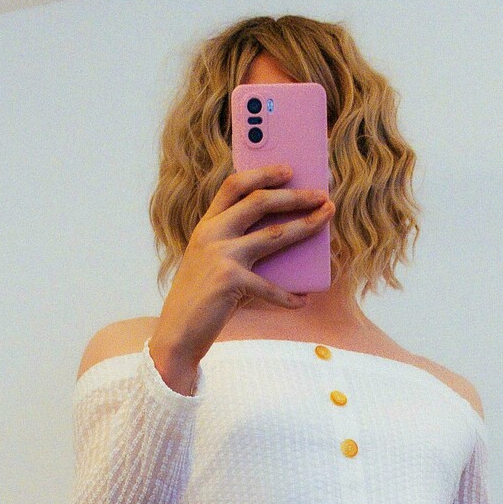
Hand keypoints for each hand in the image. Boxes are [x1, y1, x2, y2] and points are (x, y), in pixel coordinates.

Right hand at [148, 162, 333, 391]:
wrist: (178, 334)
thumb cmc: (201, 300)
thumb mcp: (213, 264)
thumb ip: (236, 246)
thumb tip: (283, 237)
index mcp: (207, 225)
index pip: (234, 186)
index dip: (262, 174)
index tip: (289, 169)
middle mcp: (212, 234)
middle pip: (259, 202)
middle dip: (295, 196)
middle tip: (321, 195)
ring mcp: (220, 255)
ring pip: (273, 234)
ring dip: (304, 226)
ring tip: (324, 221)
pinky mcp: (229, 281)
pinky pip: (270, 287)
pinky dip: (289, 296)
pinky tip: (303, 300)